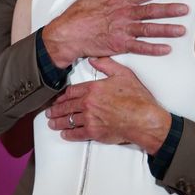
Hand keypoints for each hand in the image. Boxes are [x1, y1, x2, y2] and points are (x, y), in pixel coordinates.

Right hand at [42, 0, 187, 67]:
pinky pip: (140, 48)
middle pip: (151, 10)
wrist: (68, 34)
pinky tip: (167, 49)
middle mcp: (124, 14)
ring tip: (182, 30)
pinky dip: (154, 49)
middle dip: (170, 9)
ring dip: (167, 29)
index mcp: (119, 0)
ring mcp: (122, 30)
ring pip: (149, 29)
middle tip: (186, 9)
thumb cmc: (80, 12)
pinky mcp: (119, 45)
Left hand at [47, 57, 171, 153]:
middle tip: (50, 111)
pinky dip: (69, 134)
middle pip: (66, 106)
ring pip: (68, 121)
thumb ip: (107, 65)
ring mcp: (90, 119)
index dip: (63, 96)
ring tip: (52, 123)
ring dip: (58, 122)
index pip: (72, 92)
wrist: (143, 119)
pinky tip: (65, 134)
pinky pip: (76, 134)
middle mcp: (88, 104)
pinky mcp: (94, 133)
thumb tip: (95, 59)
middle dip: (56, 109)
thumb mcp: (123, 74)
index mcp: (93, 89)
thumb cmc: (137, 99)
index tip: (59, 98)